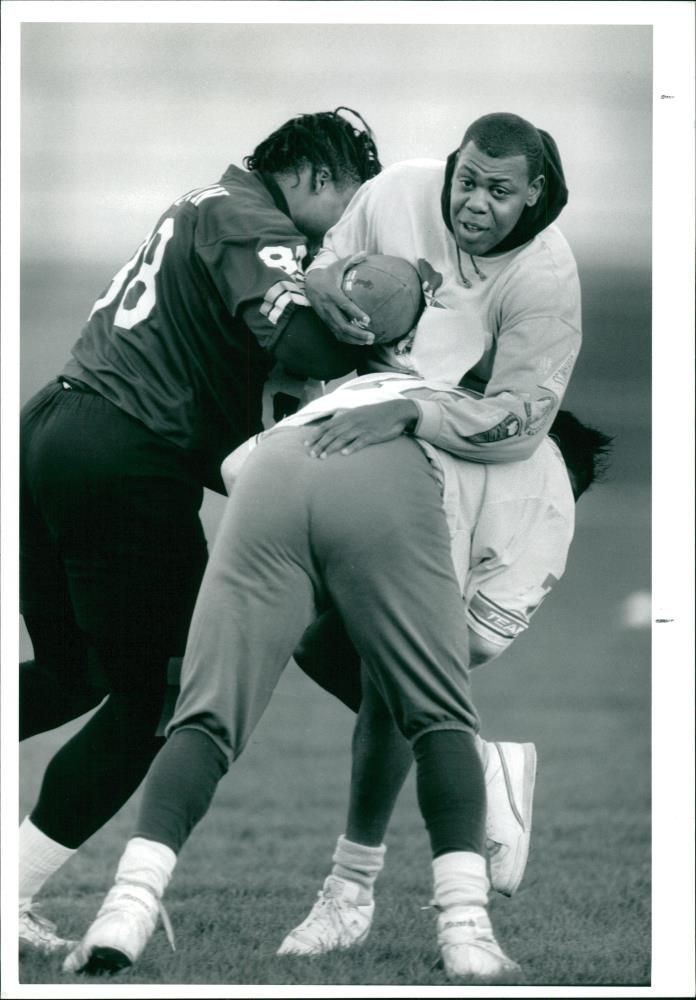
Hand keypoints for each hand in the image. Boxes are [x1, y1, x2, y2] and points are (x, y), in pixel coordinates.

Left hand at [304, 399, 418, 457]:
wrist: (396, 411)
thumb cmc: (377, 413)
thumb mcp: (359, 412)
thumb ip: (346, 417)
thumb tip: (334, 422)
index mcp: (348, 416)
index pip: (328, 425)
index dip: (316, 434)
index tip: (306, 444)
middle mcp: (352, 421)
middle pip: (332, 433)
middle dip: (320, 444)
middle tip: (311, 454)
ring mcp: (362, 428)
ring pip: (343, 438)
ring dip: (331, 448)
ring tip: (322, 457)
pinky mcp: (372, 434)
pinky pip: (360, 442)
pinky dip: (352, 447)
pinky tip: (344, 454)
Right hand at [305, 253, 374, 344]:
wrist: (309, 283)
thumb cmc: (328, 274)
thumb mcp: (338, 265)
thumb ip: (352, 259)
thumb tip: (366, 253)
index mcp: (331, 293)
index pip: (344, 305)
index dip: (356, 313)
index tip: (368, 320)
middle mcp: (327, 307)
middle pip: (342, 324)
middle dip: (358, 333)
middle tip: (372, 336)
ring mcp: (325, 316)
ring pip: (339, 332)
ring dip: (354, 339)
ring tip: (369, 341)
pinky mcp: (325, 321)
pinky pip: (336, 334)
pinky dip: (348, 339)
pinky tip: (360, 341)